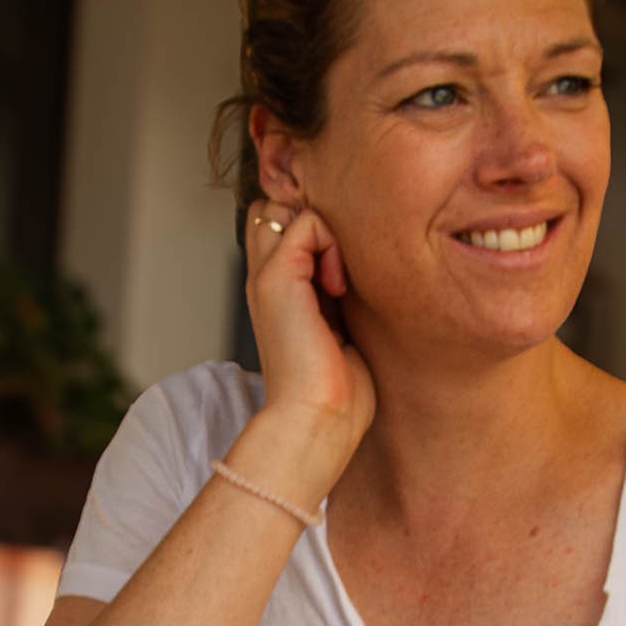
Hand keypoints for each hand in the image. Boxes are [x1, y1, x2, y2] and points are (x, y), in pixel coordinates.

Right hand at [244, 200, 375, 463]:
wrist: (316, 420)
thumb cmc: (336, 389)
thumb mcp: (340, 326)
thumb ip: (337, 289)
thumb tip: (360, 260)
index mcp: (277, 290)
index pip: (282, 224)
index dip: (315, 228)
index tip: (343, 272)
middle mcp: (265, 278)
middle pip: (277, 207)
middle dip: (314, 219)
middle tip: (340, 265)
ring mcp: (266, 275)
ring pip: (287, 206)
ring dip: (325, 228)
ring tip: (339, 279)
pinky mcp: (276, 277)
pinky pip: (307, 221)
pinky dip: (331, 242)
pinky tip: (337, 287)